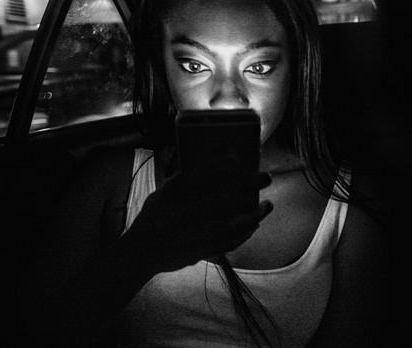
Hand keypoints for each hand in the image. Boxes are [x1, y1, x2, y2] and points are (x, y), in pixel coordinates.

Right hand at [124, 169, 273, 273]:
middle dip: (250, 186)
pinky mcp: (207, 249)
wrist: (144, 252)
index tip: (238, 158)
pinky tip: (254, 226)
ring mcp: (202, 234)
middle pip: (228, 198)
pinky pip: (231, 242)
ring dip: (254, 213)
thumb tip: (212, 164)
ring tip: (267, 205)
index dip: (223, 167)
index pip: (205, 177)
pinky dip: (245, 233)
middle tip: (267, 177)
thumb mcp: (163, 193)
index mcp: (180, 198)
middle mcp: (193, 215)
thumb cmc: (153, 218)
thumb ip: (183, 179)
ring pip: (235, 223)